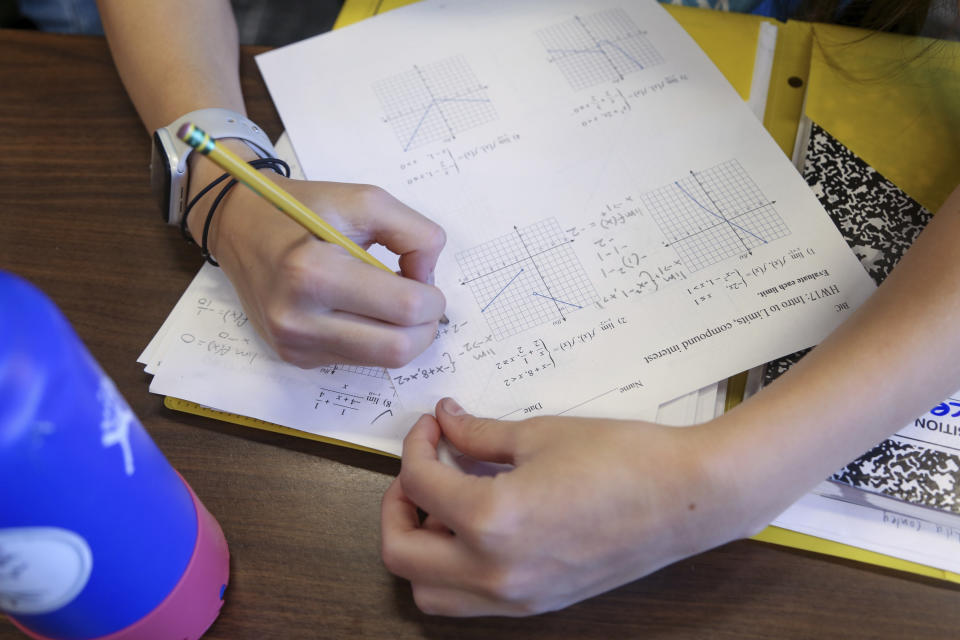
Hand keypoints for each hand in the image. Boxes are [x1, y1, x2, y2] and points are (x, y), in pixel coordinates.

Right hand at [187, 149, 445, 367]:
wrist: (240, 226)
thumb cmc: (305, 209)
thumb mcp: (366, 200)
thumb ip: (416, 235)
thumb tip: (428, 281)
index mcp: (312, 272)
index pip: (405, 308)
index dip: (432, 296)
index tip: (422, 275)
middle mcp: (297, 318)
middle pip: (398, 349)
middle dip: (425, 326)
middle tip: (421, 298)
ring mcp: (294, 344)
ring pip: (383, 362)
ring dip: (404, 336)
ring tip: (392, 301)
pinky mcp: (295, 357)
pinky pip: (359, 361)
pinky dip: (375, 338)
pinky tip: (362, 309)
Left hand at [381, 398, 759, 616]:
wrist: (686, 499)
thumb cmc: (622, 460)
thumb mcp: (539, 435)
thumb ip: (478, 434)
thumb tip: (446, 423)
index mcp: (491, 521)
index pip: (419, 485)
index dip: (416, 447)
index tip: (432, 428)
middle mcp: (495, 572)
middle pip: (401, 553)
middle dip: (396, 505)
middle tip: (420, 471)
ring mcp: (516, 597)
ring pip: (429, 591)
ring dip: (419, 549)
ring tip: (444, 507)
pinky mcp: (537, 605)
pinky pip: (470, 602)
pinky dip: (454, 571)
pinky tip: (478, 530)